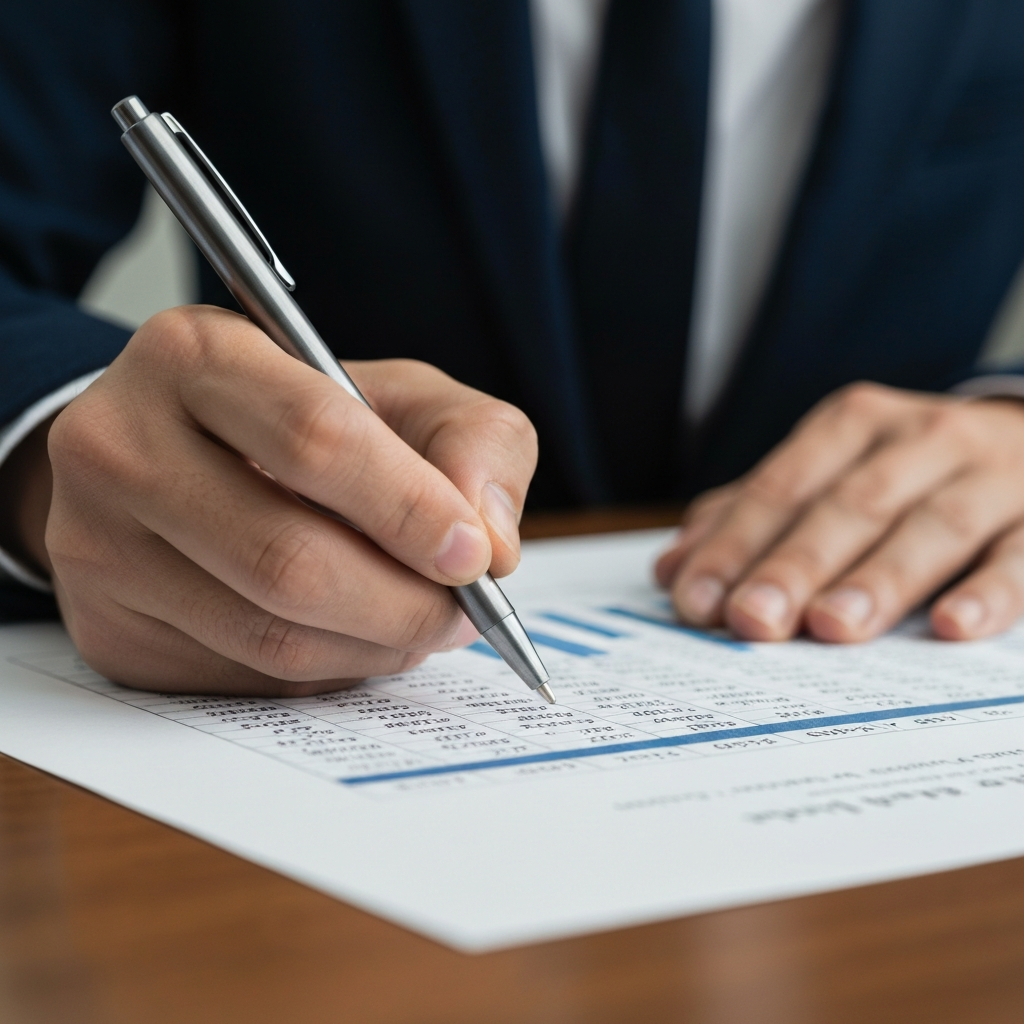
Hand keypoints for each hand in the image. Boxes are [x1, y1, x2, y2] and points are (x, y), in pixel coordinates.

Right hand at [31, 305, 535, 694]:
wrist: (170, 456)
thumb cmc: (300, 420)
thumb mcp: (397, 395)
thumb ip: (472, 440)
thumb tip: (491, 540)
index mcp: (195, 356)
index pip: (314, 439)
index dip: (408, 508)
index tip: (474, 555)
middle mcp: (120, 446)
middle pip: (288, 559)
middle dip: (404, 602)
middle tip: (462, 610)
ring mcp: (98, 547)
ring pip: (270, 635)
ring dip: (375, 645)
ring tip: (421, 622)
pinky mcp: (108, 629)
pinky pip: (247, 676)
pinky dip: (328, 667)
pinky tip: (353, 635)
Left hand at [656, 382, 1023, 642]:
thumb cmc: (906, 473)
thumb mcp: (829, 476)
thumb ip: (752, 519)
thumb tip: (671, 571)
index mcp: (853, 426)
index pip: (781, 488)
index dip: (735, 545)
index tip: (695, 600)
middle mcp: (921, 439)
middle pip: (848, 506)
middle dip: (795, 565)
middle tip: (751, 620)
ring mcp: (992, 475)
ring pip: (931, 527)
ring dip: (879, 579)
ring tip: (832, 627)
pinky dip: (992, 590)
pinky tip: (954, 628)